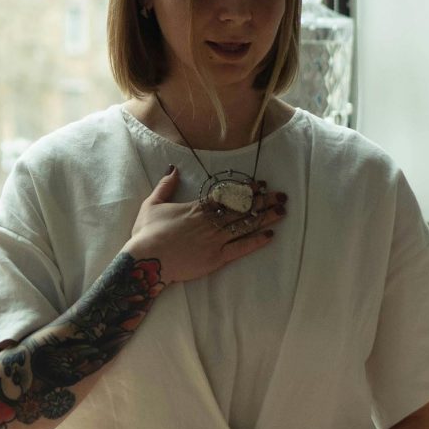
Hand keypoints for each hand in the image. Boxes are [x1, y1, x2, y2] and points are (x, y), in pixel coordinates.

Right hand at [128, 165, 286, 287]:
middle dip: (263, 201)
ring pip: (245, 225)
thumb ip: (165, 187)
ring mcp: (215, 240)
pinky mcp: (217, 258)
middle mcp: (210, 221)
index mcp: (197, 208)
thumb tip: (173, 169)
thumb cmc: (147, 233)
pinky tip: (270, 235)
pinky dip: (256, 241)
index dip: (245, 190)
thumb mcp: (151, 204)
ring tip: (282, 211)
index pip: (227, 195)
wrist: (147, 259)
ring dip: (265, 217)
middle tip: (281, 196)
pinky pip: (241, 248)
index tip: (260, 184)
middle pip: (241, 208)